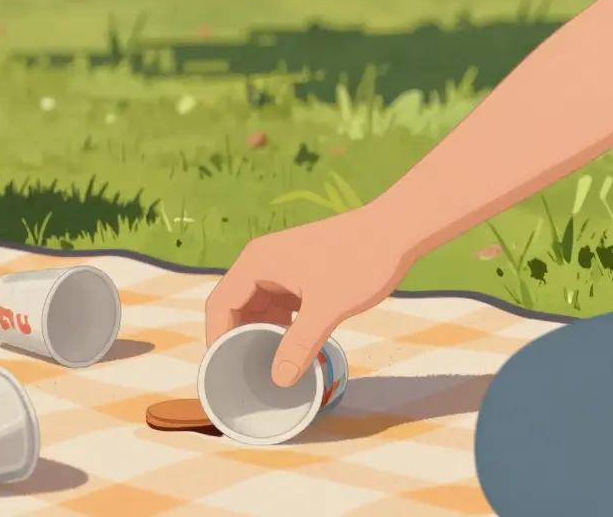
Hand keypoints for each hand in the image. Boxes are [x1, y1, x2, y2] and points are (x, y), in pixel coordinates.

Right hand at [205, 204, 414, 386]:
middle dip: (239, 338)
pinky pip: (279, 304)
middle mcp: (261, 262)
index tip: (222, 369)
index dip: (217, 337)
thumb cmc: (359, 261)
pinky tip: (292, 348)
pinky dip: (281, 326)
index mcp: (256, 263)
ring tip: (268, 365)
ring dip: (261, 333)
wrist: (395, 230)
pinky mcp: (299, 272)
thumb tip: (279, 380)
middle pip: (235, 305)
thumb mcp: (327, 308)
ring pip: (259, 306)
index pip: (220, 304)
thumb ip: (300, 344)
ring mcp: (280, 266)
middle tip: (246, 373)